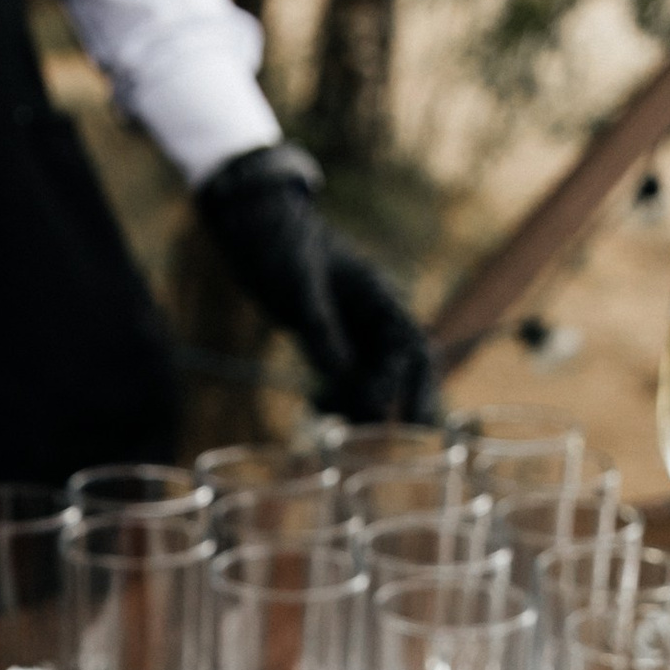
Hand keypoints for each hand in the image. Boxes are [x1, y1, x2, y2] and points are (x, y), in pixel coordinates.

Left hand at [195, 143, 438, 423]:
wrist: (253, 226)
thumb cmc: (280, 244)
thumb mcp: (297, 284)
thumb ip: (319, 326)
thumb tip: (340, 372)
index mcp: (378, 297)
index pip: (412, 349)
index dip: (416, 387)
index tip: (408, 421)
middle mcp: (373, 316)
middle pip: (405, 368)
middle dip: (407, 403)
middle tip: (404, 443)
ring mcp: (352, 328)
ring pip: (375, 377)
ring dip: (364, 404)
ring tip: (340, 424)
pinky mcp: (329, 338)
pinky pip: (345, 376)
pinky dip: (338, 395)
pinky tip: (318, 404)